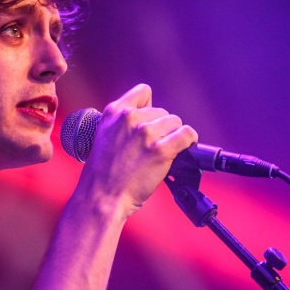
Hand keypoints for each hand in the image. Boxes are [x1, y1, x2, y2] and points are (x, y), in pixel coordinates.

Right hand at [75, 83, 197, 216]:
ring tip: (164, 152)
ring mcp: (145, 133)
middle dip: (161, 128)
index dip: (150, 107)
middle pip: (162, 112)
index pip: (143, 92)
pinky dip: (189, 141)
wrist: (100, 197)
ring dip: (173, 136)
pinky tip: (185, 149)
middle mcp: (130, 118)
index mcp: (113, 112)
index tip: (149, 122)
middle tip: (153, 147)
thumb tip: (147, 121)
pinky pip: (186, 135)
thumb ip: (121, 124)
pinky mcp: (160, 150)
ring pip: (175, 123)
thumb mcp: (103, 136)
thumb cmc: (101, 174)